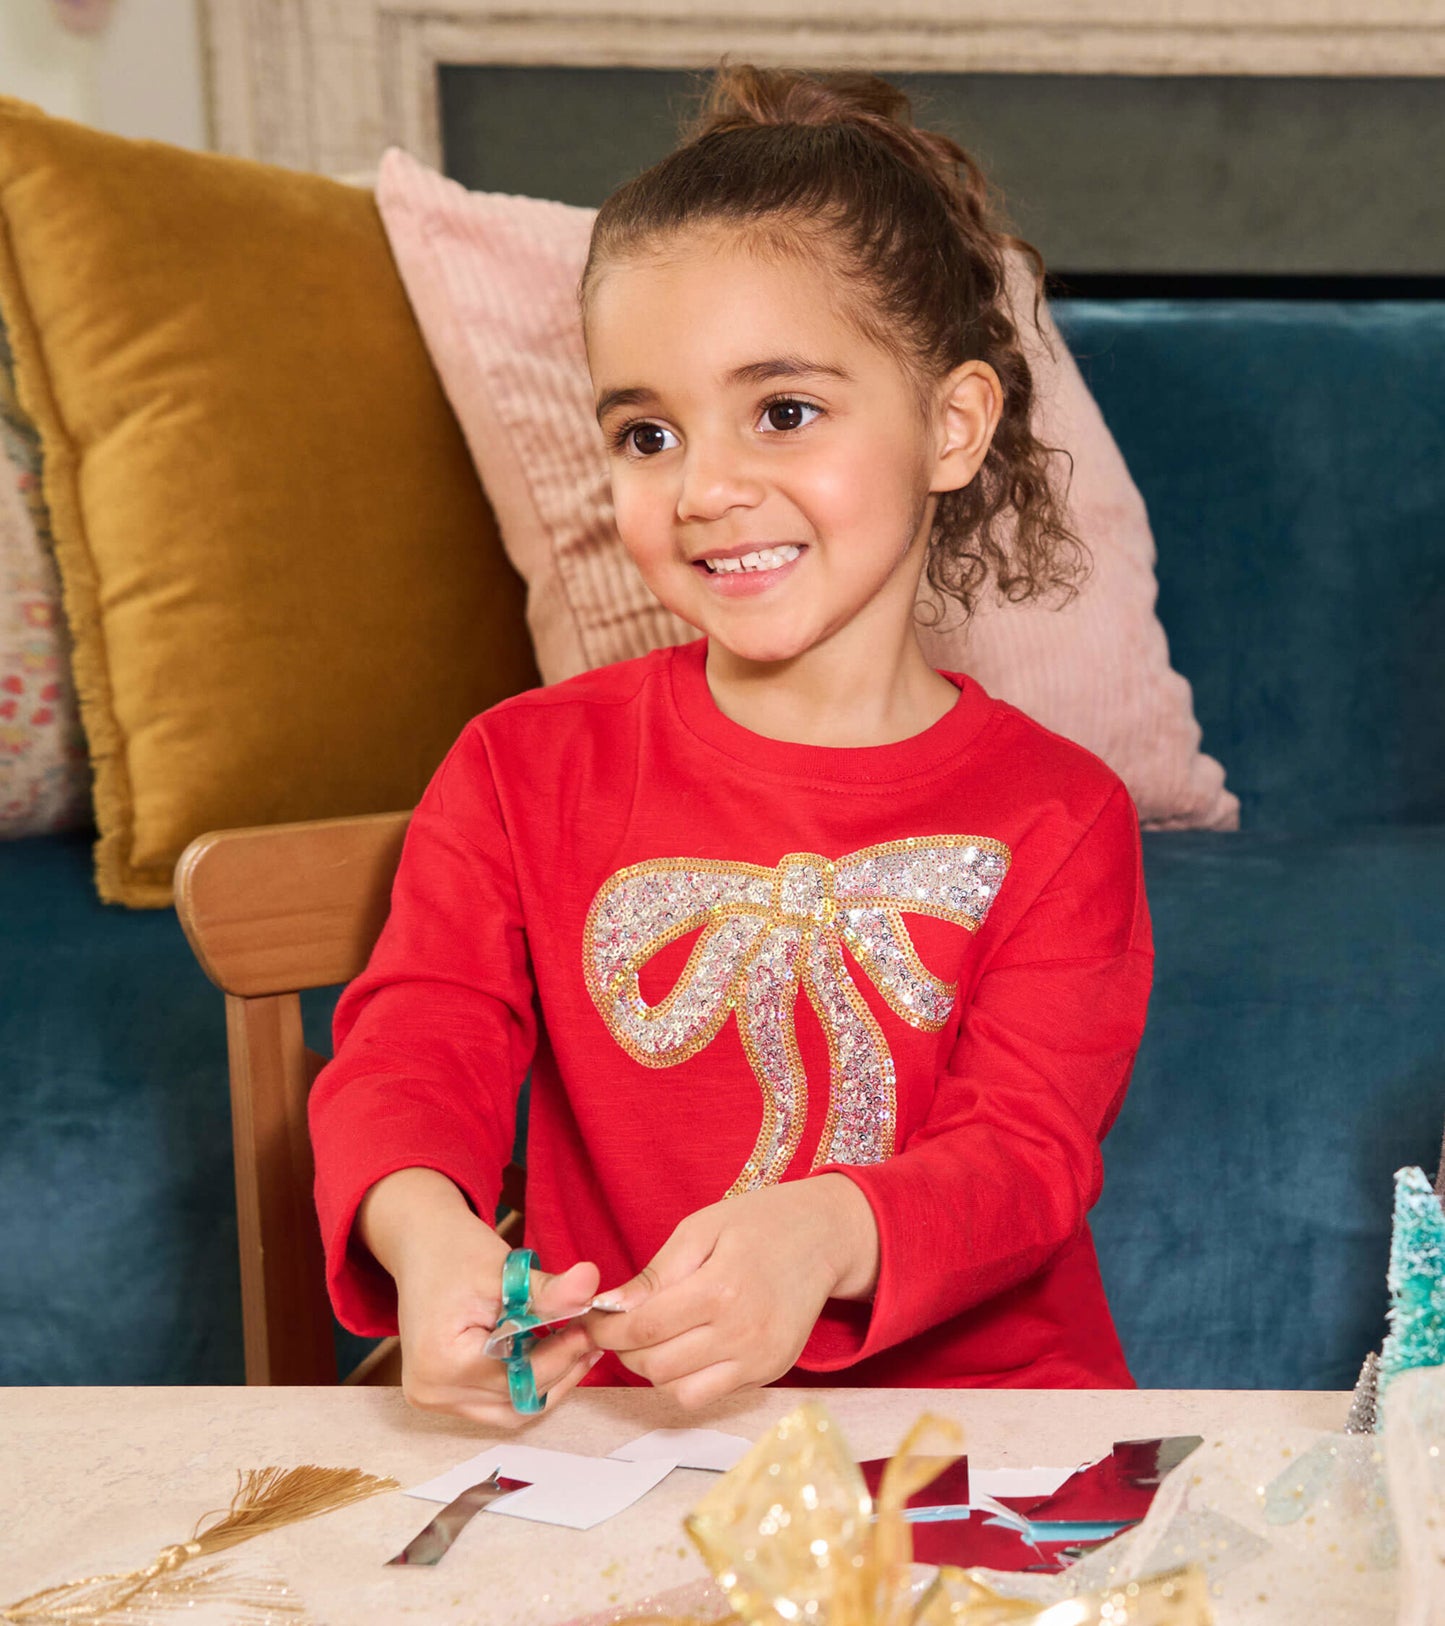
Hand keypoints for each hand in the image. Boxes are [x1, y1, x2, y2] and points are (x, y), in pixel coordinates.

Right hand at [357, 1168, 600, 1426]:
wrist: (421, 1245)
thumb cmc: (457, 1251)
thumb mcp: (506, 1269)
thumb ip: (549, 1290)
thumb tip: (591, 1284)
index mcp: (442, 1362)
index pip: (519, 1375)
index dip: (562, 1354)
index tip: (591, 1328)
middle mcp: (433, 1391)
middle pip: (516, 1398)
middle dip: (560, 1368)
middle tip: (590, 1335)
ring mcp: (434, 1399)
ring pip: (510, 1408)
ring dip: (547, 1380)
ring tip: (574, 1343)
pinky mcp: (442, 1396)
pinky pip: (496, 1402)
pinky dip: (524, 1381)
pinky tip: (548, 1351)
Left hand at [585, 1174, 878, 1408]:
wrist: (823, 1236)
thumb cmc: (757, 1224)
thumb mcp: (700, 1229)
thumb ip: (655, 1273)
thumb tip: (610, 1306)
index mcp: (721, 1288)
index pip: (645, 1327)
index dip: (607, 1330)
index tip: (591, 1321)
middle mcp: (743, 1332)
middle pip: (656, 1365)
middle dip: (625, 1349)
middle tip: (619, 1327)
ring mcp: (760, 1359)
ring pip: (678, 1390)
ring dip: (654, 1368)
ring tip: (654, 1336)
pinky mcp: (770, 1373)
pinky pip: (709, 1395)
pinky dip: (686, 1379)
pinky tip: (687, 1347)